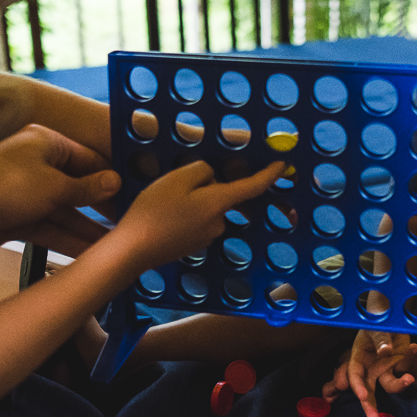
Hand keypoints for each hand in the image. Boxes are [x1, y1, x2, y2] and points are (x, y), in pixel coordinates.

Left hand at [0, 124, 120, 257]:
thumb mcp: (53, 186)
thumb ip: (87, 188)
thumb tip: (114, 182)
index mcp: (45, 142)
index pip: (88, 158)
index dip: (110, 178)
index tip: (132, 194)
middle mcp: (36, 163)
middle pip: (77, 186)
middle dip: (100, 207)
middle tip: (127, 221)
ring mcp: (25, 191)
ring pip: (64, 211)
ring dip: (86, 228)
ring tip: (114, 243)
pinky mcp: (16, 216)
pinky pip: (49, 226)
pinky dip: (67, 238)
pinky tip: (89, 250)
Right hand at [115, 160, 284, 269]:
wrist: (133, 250)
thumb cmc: (154, 212)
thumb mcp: (176, 179)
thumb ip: (201, 172)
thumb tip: (211, 177)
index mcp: (218, 203)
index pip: (252, 186)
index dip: (269, 174)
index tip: (282, 165)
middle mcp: (219, 222)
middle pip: (221, 194)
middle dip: (205, 185)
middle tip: (175, 186)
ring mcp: (207, 236)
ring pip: (207, 206)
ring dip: (193, 200)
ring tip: (163, 202)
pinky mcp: (194, 244)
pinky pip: (196, 219)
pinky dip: (185, 213)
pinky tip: (163, 215)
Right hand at [322, 330, 416, 416]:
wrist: (390, 316)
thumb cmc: (376, 322)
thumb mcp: (375, 326)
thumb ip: (380, 338)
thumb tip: (385, 351)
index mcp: (359, 358)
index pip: (356, 375)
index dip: (357, 386)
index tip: (362, 396)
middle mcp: (371, 368)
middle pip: (369, 390)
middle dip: (370, 405)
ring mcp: (386, 368)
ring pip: (390, 385)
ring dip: (400, 385)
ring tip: (409, 379)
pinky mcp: (400, 365)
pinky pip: (406, 367)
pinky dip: (411, 358)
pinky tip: (413, 347)